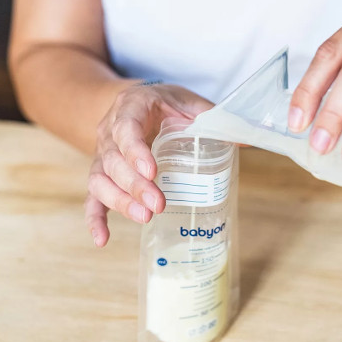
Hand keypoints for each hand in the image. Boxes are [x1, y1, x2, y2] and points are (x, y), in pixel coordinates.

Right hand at [85, 83, 212, 246]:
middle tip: (158, 205)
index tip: (152, 171)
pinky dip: (95, 218)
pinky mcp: (102, 173)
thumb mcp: (189, 102)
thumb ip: (214, 119)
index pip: (126, 128)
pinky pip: (92, 196)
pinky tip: (102, 239)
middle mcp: (109, 131)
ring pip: (100, 179)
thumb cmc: (166, 103)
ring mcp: (102, 153)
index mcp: (131, 107)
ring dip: (119, 201)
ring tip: (144, 217)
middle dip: (135, 185)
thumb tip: (248, 139)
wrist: (137, 102)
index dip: (136, 150)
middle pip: (113, 160)